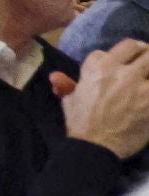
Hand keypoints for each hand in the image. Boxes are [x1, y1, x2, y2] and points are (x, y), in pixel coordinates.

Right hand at [53, 39, 148, 157]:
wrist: (95, 147)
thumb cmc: (81, 124)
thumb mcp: (70, 101)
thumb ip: (67, 86)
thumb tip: (55, 76)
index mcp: (97, 67)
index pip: (117, 49)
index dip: (123, 56)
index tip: (127, 64)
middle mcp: (119, 70)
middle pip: (139, 47)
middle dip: (145, 53)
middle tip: (146, 63)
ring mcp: (139, 84)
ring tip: (148, 78)